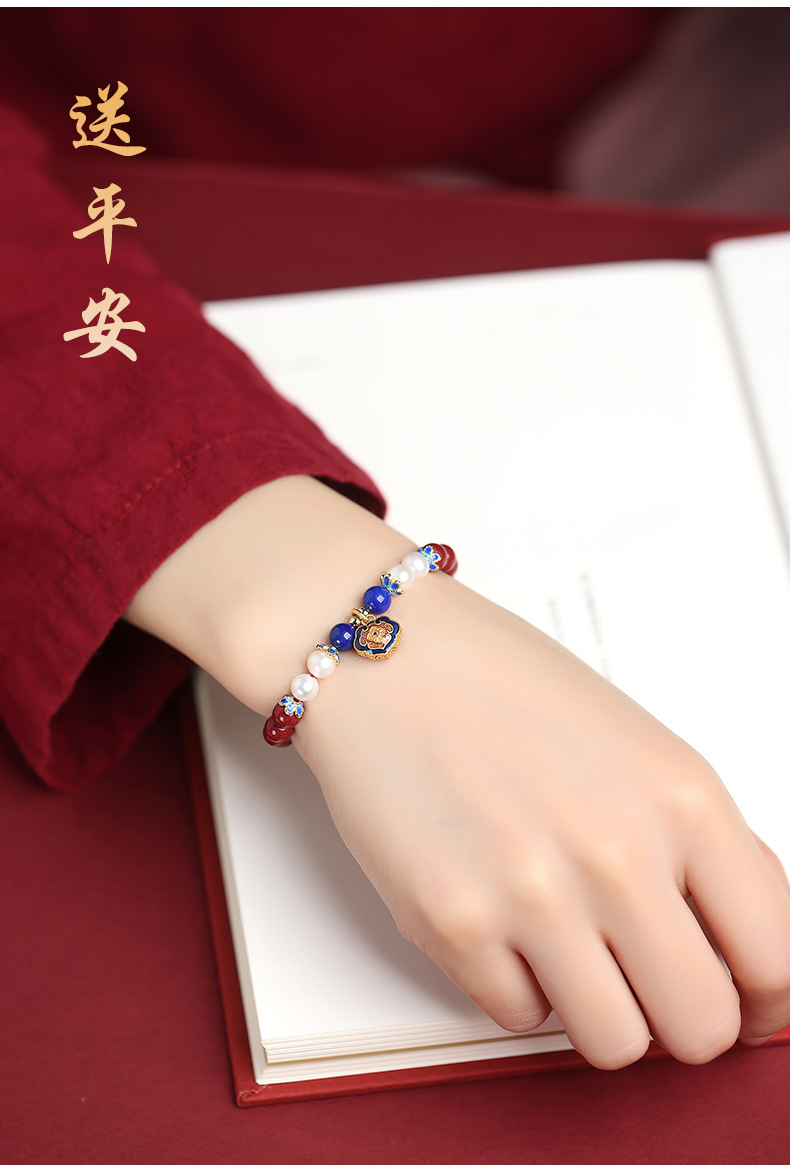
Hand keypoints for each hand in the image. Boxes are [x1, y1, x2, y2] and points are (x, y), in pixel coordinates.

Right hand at [126, 476, 789, 1068]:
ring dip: (599, 1008)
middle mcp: (617, 853)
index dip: (764, 1003)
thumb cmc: (504, 684)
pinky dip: (516, 983)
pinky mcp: (450, 923)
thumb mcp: (638, 745)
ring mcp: (531, 894)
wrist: (385, 653)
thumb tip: (743, 942)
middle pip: (703, 1028)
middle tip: (647, 979)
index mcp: (683, 800)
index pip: (777, 962)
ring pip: (616, 1045)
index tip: (743, 1003)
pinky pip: (517, 1018)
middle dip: (680, 1016)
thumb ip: (701, 845)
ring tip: (567, 946)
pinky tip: (498, 916)